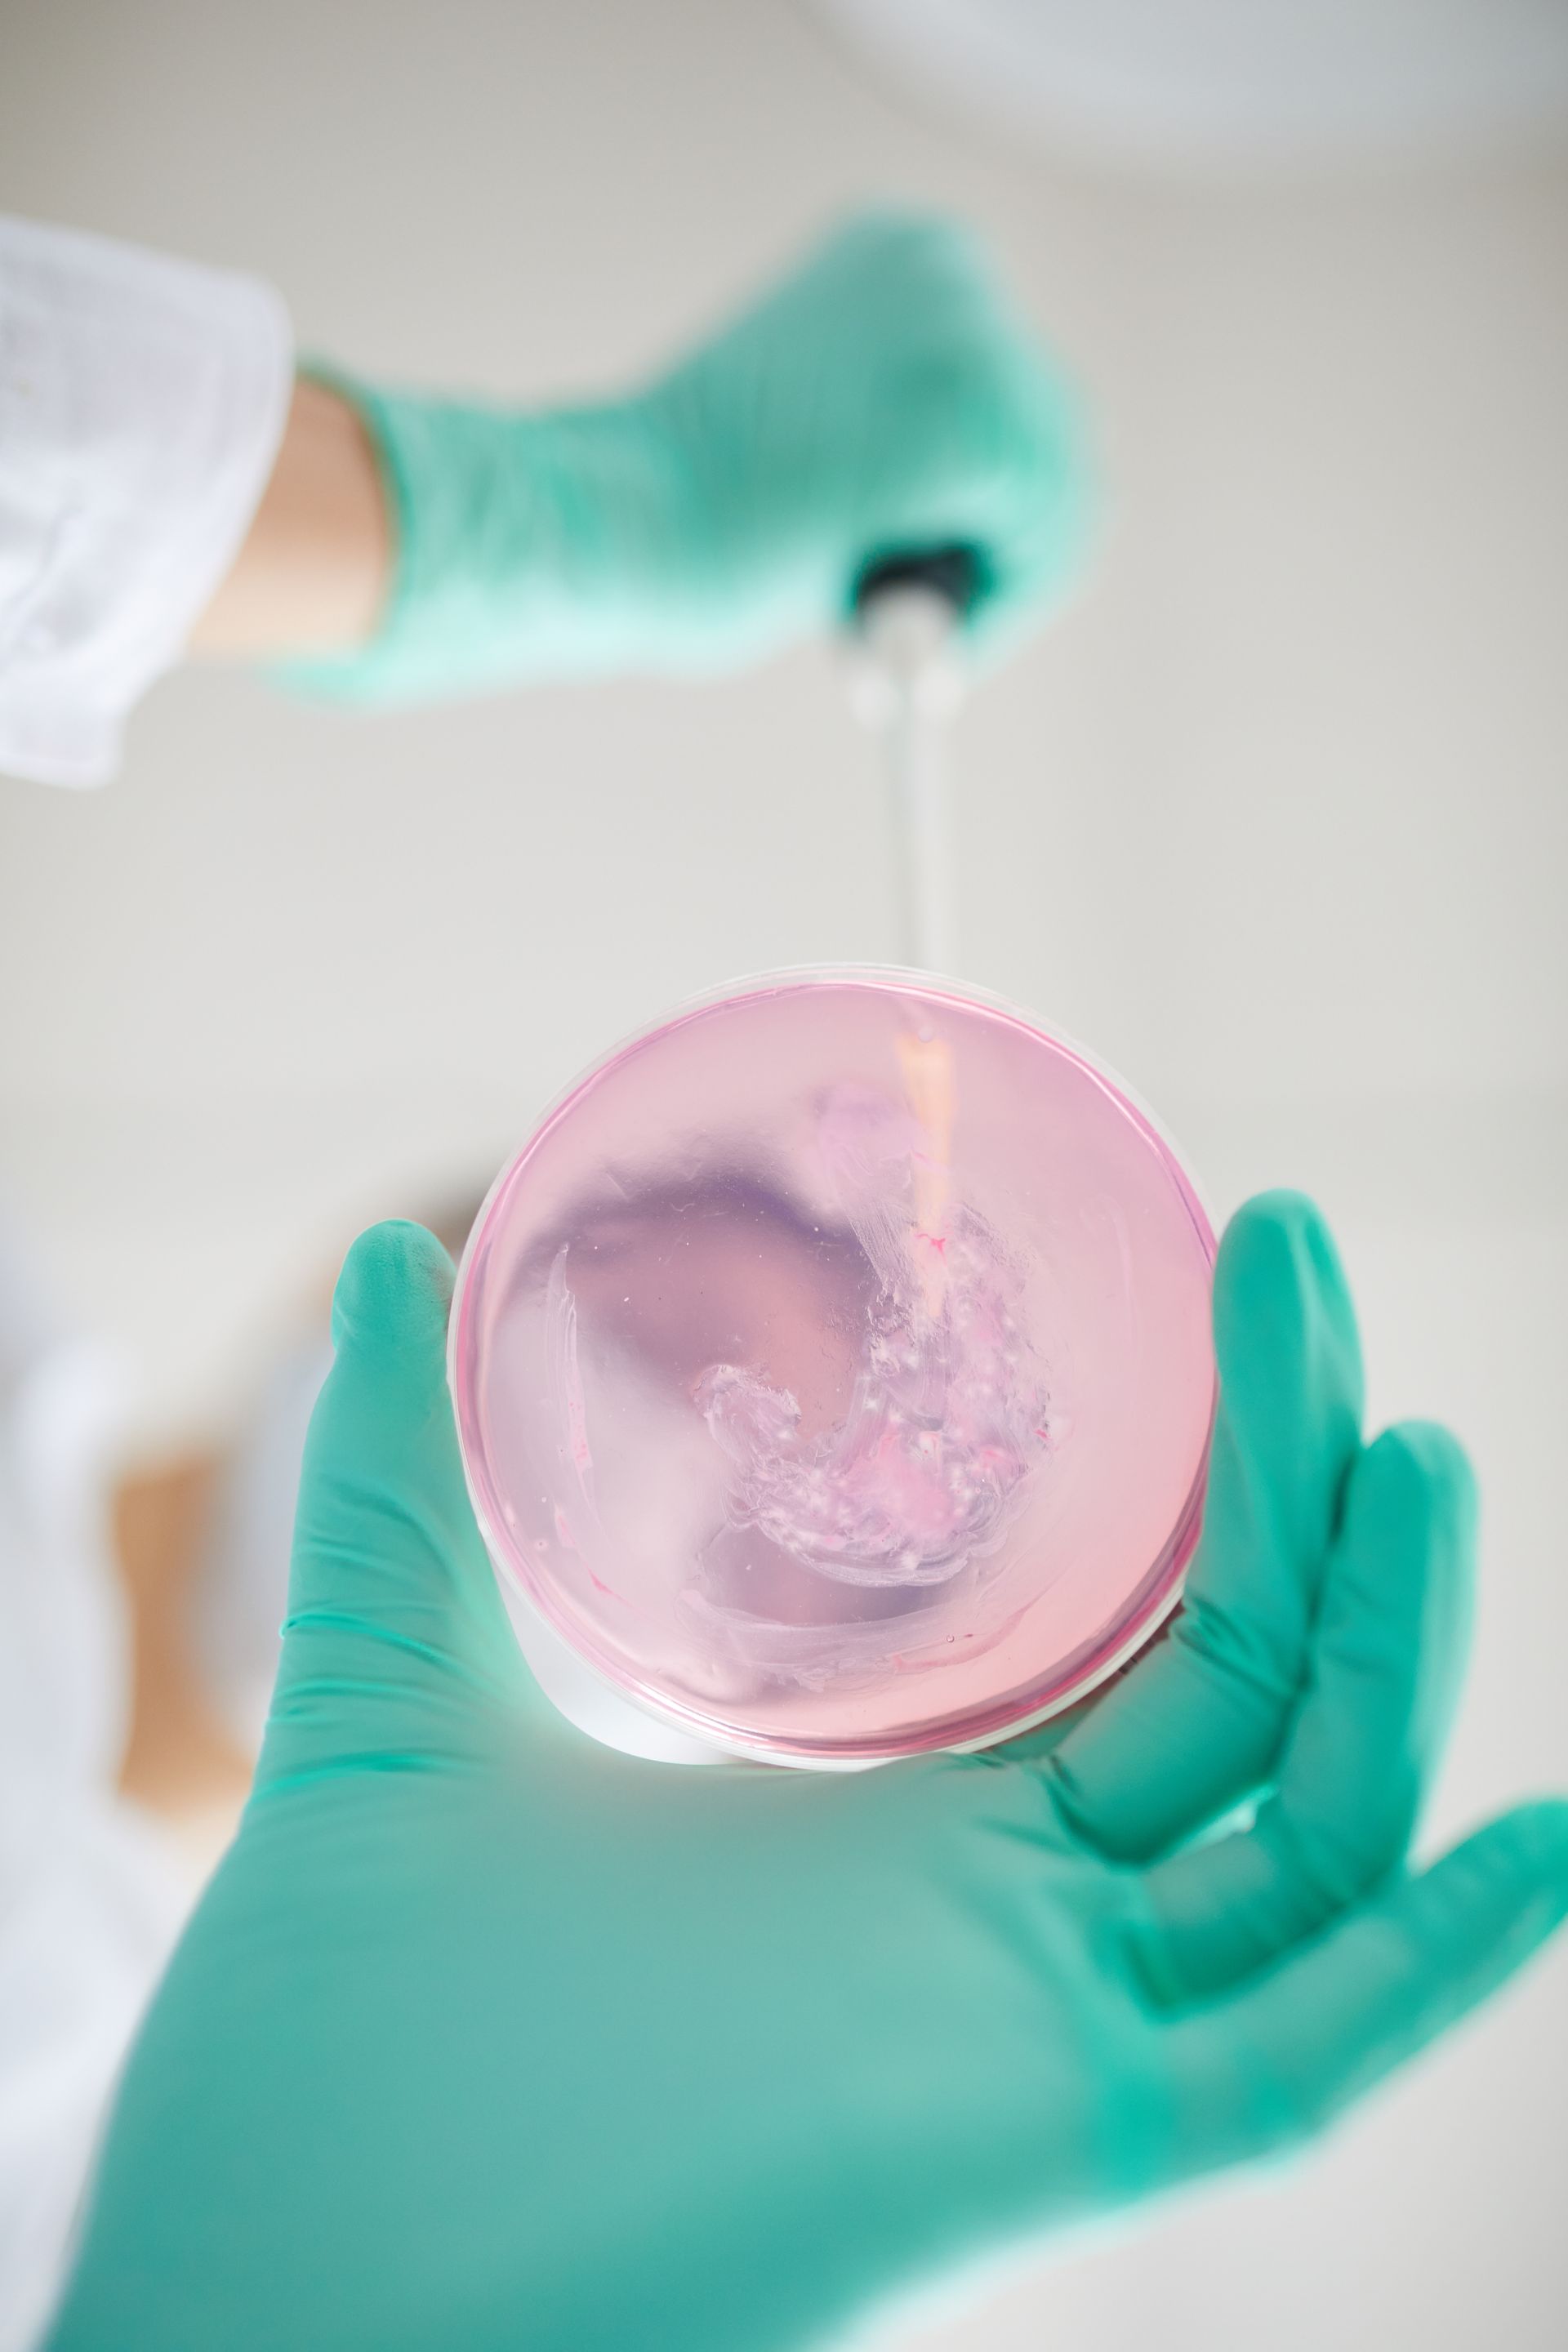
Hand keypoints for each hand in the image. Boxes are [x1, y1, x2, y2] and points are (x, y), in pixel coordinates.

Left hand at [47, 1196, 1567, 2351]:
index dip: (1211, 1465)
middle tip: (1300, 1262)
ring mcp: (1035, 2029)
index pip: (1130, 1627)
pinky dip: (1437, 1964)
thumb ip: (401, 1481)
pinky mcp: (1045, 2142)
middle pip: (1242, 1689)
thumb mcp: (395, 1686)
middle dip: (1303, 1486)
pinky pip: (1298, 2065)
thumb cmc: (339, 2022)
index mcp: (887, 1820)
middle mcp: (995, 1919)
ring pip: (1303, 1837)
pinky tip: (1539, 1832)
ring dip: (1391, 1657)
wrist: (270, 2267)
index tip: (1235, 1277)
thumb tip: (373, 1260)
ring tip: (1420, 1456)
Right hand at [287, 212, 1090, 697]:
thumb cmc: (673, 503)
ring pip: (1058, 496)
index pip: (1016, 389)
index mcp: (909, 256)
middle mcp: (951, 272)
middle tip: (930, 629)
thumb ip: (895, 440)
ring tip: (892, 627)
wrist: (607, 520)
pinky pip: (1047, 539)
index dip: (989, 508)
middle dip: (1001, 548)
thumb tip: (969, 504)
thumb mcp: (810, 432)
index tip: (940, 582)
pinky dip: (996, 606)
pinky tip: (907, 629)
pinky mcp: (976, 427)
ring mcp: (970, 339)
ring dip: (994, 584)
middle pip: (1053, 437)